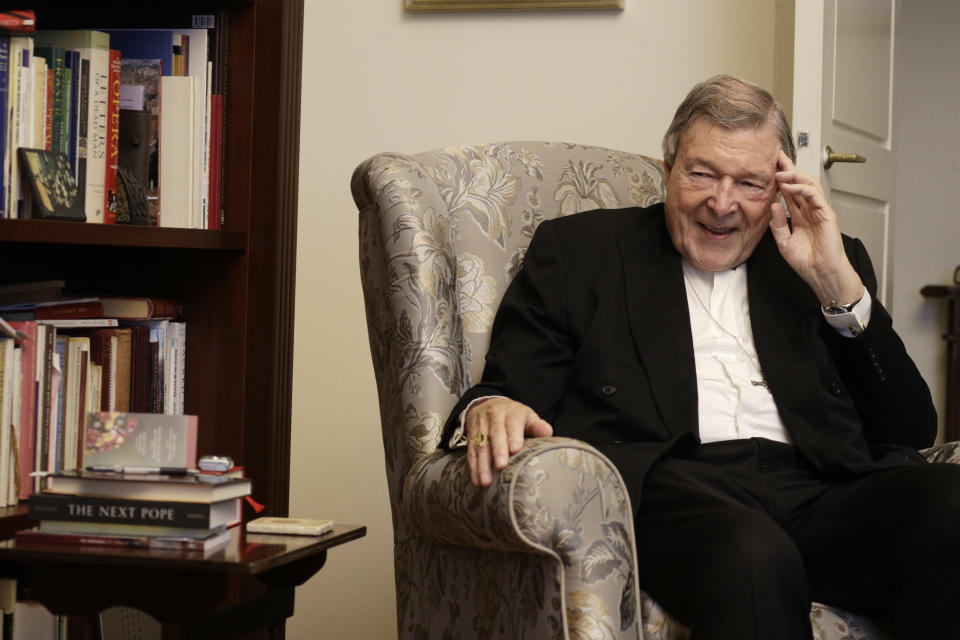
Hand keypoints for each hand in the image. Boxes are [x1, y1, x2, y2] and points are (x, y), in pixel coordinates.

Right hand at [465, 397, 552, 486]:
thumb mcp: (527, 416)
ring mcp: (481, 425)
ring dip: (482, 464)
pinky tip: (476, 480)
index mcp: (511, 411)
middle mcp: (494, 416)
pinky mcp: (471, 435)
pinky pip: (471, 451)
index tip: (515, 449)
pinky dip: (473, 467)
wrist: (488, 405)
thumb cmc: (513, 416)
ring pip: (480, 445)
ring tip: (486, 481)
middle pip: (495, 433)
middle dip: (497, 450)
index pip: (513, 422)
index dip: (514, 435)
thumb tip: (547, 432)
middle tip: (501, 466)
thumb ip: (537, 425)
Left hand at [770, 150, 863, 305]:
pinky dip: (801, 188)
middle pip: (799, 182)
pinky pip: (814, 195)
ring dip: (793, 176)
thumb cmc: (807, 261)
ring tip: (779, 171)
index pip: (789, 191)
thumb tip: (773, 204)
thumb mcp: (784, 241)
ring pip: (808, 184)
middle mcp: (809, 210)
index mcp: (799, 215)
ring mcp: (819, 210)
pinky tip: (788, 186)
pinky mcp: (827, 214)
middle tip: (775, 157)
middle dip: (787, 168)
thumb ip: (778, 223)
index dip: (780, 177)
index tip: (768, 166)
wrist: (821, 274)